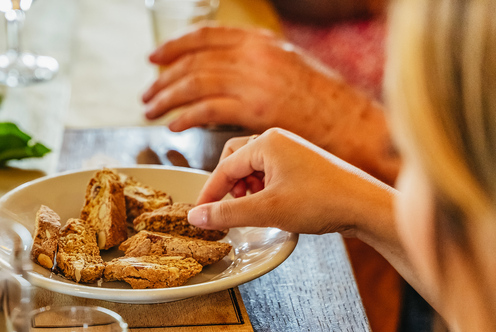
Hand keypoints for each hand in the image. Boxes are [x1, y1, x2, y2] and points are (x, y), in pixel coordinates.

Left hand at [142, 26, 399, 183]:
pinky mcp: (255, 110)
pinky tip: (174, 125)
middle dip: (164, 78)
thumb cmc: (325, 104)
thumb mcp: (291, 69)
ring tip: (152, 111)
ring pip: (195, 84)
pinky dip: (185, 117)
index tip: (156, 58)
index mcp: (263, 43)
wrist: (353, 123)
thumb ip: (258, 67)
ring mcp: (255, 82)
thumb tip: (227, 77)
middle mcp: (256, 57)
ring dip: (167, 99)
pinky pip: (207, 110)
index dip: (176, 46)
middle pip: (195, 62)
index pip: (208, 37)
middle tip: (147, 94)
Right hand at [187, 128, 394, 237]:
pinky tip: (272, 207)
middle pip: (235, 161)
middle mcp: (278, 140)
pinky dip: (262, 190)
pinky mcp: (302, 164)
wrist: (365, 206)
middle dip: (228, 187)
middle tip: (230, 209)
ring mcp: (292, 151)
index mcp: (266, 142)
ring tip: (254, 210)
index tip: (199, 215)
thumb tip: (195, 217)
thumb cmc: (321, 201)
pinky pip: (269, 173)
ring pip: (252, 168)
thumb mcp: (266, 210)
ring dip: (245, 190)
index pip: (224, 167)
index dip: (209, 194)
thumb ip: (226, 213)